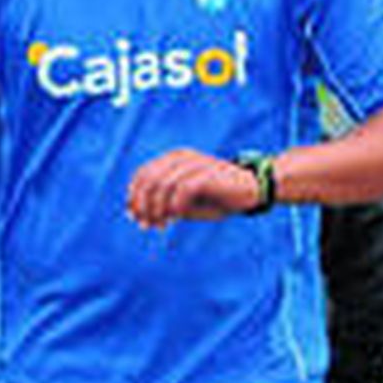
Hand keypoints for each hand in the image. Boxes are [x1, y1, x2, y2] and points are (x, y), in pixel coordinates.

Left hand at [126, 148, 259, 227]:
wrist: (251, 190)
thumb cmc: (215, 198)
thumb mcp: (182, 203)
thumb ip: (159, 205)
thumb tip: (131, 214)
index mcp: (173, 159)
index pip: (142, 175)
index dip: (134, 197)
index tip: (135, 218)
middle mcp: (181, 158)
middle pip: (148, 179)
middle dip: (142, 205)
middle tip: (146, 225)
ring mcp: (195, 163)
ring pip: (162, 184)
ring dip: (156, 209)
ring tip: (160, 225)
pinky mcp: (207, 173)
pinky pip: (182, 189)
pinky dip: (174, 206)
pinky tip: (175, 218)